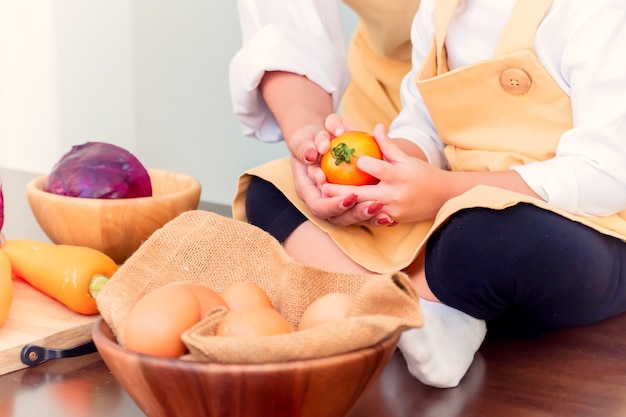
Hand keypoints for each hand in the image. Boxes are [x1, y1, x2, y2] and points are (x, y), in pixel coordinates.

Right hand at [288, 115, 393, 226]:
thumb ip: (306, 146)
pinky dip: (375, 217)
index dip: (334, 205)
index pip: (318, 206)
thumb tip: (311, 154)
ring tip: (386, 215)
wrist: (312, 145)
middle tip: (375, 205)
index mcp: (306, 191)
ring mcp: (332, 205)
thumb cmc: (308, 141)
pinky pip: (361, 215)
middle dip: (357, 213)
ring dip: (368, 218)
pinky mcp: (346, 204)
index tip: (351, 197)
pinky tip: (391, 218)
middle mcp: (320, 202)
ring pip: (350, 219)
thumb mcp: (303, 141)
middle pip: (337, 217)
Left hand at [321, 124, 449, 223]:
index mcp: (400, 176)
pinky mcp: (394, 220)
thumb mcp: (407, 158)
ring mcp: (394, 210)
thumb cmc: (423, 174)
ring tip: (326, 199)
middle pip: (363, 194)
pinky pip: (372, 218)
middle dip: (341, 192)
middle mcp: (396, 194)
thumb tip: (375, 126)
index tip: (346, 158)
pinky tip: (341, 210)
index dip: (363, 163)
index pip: (377, 169)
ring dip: (345, 205)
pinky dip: (357, 214)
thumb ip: (388, 145)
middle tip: (322, 186)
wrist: (444, 197)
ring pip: (364, 209)